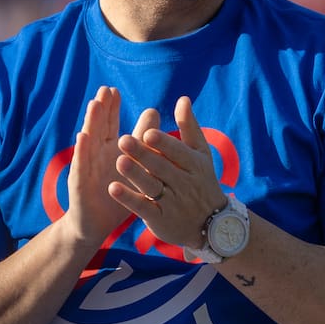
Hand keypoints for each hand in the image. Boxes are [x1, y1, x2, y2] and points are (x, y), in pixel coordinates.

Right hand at [67, 86, 158, 243]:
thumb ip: (141, 141)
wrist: (96, 223)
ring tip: (95, 104)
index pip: (111, 124)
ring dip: (92, 123)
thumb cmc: (116, 194)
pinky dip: (82, 150)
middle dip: (102, 109)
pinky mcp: (80, 182)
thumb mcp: (132, 167)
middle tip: (106, 90)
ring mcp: (87, 167)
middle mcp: (97, 154)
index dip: (112, 109)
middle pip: (99, 127)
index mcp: (109, 149)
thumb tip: (154, 113)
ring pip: (90, 141)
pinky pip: (81, 164)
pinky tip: (83, 137)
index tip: (115, 90)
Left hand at [110, 96, 228, 248]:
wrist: (211, 224)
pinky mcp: (160, 220)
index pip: (178, 152)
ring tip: (118, 161)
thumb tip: (182, 98)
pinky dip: (128, 199)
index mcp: (195, 164)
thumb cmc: (202, 180)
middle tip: (123, 140)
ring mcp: (172, 203)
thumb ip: (189, 127)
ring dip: (135, 175)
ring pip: (152, 187)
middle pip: (162, 168)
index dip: (164, 144)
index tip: (148, 132)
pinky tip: (112, 188)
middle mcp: (184, 183)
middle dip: (143, 155)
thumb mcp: (201, 154)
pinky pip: (143, 209)